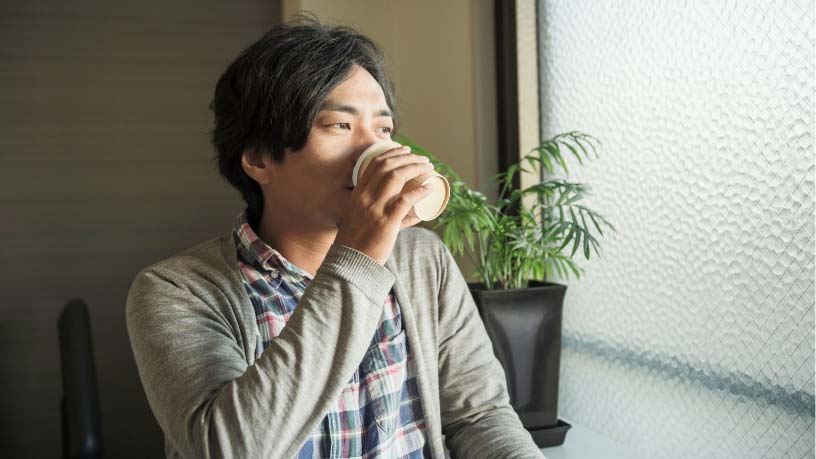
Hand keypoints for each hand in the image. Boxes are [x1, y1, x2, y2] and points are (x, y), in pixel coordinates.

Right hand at [335, 146, 434, 264]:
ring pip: (397, 177)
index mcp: (358, 194)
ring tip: (429, 168)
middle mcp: (365, 197)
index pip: (374, 165)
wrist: (351, 262)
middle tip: (423, 159)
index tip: (405, 150)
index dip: (391, 153)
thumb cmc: (359, 243)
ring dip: (416, 168)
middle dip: (408, 157)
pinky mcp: (386, 222)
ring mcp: (375, 208)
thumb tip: (415, 215)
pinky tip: (429, 187)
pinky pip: (406, 200)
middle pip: (388, 166)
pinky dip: (420, 191)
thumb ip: (386, 215)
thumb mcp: (363, 221)